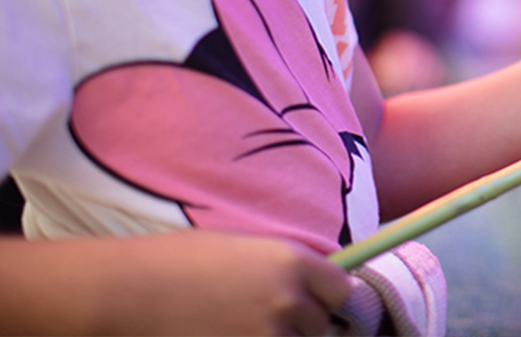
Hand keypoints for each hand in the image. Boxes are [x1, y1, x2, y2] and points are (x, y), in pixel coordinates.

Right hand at [0, 231, 350, 335]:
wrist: (123, 292)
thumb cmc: (175, 263)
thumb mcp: (240, 248)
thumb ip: (283, 267)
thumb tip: (317, 284)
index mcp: (291, 262)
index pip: (341, 290)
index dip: (326, 297)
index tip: (312, 301)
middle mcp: (288, 299)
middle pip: (319, 325)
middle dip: (298, 324)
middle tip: (257, 316)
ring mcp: (267, 335)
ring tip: (235, 325)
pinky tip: (226, 334)